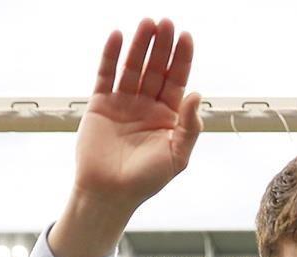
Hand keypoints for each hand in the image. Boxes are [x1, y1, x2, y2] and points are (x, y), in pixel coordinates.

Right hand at [77, 17, 200, 208]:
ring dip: (139, 45)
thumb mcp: (177, 156)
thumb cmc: (147, 180)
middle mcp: (147, 105)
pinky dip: (110, 56)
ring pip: (133, 67)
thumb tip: (196, 93)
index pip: (177, 81)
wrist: (110, 194)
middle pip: (156, 69)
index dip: (182, 59)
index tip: (186, 37)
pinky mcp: (100, 104)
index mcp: (168, 116)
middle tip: (167, 22)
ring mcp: (123, 103)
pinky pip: (106, 75)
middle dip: (162, 46)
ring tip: (147, 23)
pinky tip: (117, 37)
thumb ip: (189, 126)